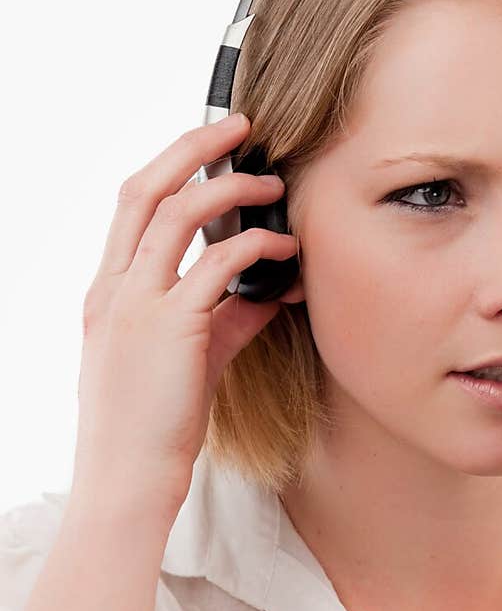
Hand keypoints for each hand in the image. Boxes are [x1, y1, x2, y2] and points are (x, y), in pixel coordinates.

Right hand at [71, 114, 298, 525]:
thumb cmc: (154, 429)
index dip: (171, 166)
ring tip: (273, 187)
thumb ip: (224, 318)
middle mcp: (112, 290)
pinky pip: (216, 266)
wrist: (128, 484)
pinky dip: (256, 248)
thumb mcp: (189, 362)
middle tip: (240, 126)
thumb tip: (269, 288)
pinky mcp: (169, 330)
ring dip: (231, 190)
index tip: (212, 148)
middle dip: (192, 148)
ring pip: (176, 213)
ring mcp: (134, 307)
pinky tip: (285, 253)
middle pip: (143, 188)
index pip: (131, 206)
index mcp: (107, 294)